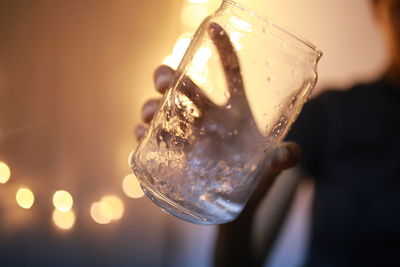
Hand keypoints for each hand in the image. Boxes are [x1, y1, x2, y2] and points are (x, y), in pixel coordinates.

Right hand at [134, 22, 300, 266]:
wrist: (236, 211)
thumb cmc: (254, 183)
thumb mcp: (270, 170)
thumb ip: (282, 159)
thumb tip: (290, 152)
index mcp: (234, 113)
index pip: (229, 75)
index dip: (222, 51)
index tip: (213, 28)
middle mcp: (207, 119)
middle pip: (182, 86)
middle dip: (167, 76)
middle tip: (165, 82)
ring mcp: (187, 135)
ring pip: (161, 109)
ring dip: (150, 105)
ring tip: (151, 113)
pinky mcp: (172, 155)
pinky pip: (151, 138)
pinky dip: (142, 133)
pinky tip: (141, 135)